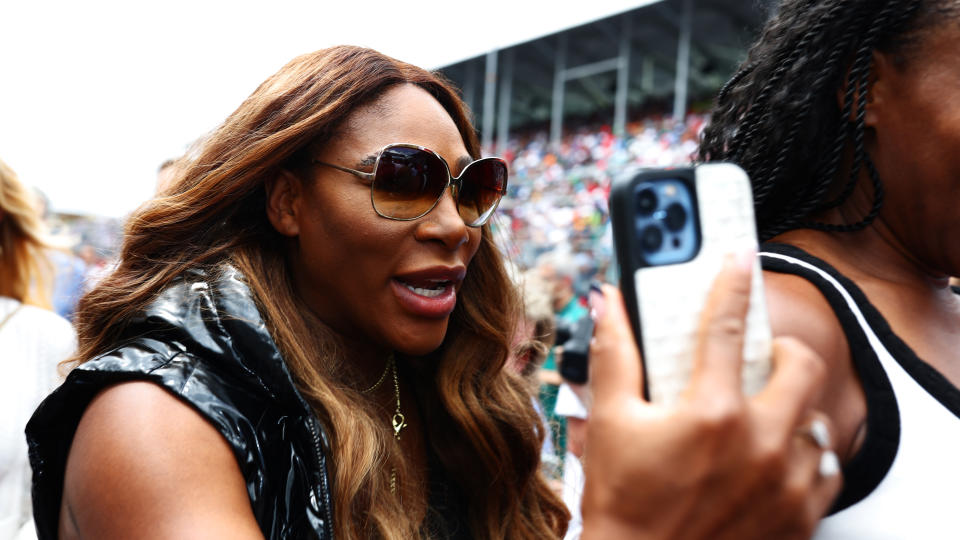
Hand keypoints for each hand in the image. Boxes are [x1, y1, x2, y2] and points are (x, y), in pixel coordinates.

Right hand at [581, 256, 840, 539]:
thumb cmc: (623, 504)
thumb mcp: (610, 422)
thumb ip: (615, 354)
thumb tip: (607, 303)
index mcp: (711, 412)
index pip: (727, 326)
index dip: (732, 282)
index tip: (738, 256)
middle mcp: (760, 443)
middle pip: (801, 365)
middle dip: (783, 352)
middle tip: (760, 358)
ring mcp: (787, 482)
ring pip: (817, 419)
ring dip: (790, 410)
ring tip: (757, 417)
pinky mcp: (801, 516)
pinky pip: (825, 467)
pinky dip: (805, 456)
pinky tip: (773, 459)